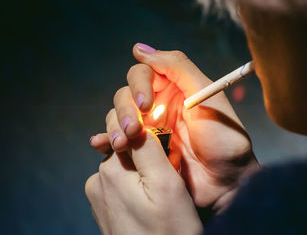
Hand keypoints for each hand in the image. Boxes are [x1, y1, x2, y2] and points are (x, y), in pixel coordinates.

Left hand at [85, 129, 201, 234]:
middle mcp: (97, 184)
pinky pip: (122, 190)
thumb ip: (148, 148)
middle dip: (148, 161)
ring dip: (143, 178)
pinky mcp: (105, 215)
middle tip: (168, 185)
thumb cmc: (169, 231)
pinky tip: (150, 211)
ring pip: (127, 172)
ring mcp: (99, 202)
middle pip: (127, 154)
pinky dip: (137, 193)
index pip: (128, 135)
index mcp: (108, 172)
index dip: (152, 141)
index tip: (168, 160)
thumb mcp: (165, 184)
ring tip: (160, 202)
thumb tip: (135, 122)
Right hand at [90, 43, 259, 209]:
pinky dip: (105, 140)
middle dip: (125, 110)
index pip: (143, 73)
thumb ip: (178, 67)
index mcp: (174, 88)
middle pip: (125, 95)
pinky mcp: (142, 151)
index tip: (146, 103)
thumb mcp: (207, 95)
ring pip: (117, 116)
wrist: (227, 181)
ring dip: (115, 126)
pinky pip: (116, 141)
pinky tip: (100, 144)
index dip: (139, 85)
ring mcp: (148, 129)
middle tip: (133, 130)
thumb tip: (139, 49)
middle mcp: (158, 105)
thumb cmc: (224, 138)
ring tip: (122, 144)